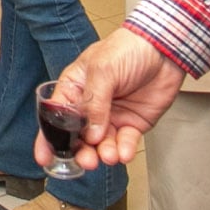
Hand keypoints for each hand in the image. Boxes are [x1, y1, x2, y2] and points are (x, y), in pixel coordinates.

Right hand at [45, 28, 187, 171]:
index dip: (49, 139)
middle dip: (81, 152)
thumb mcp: (103, 69)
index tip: (45, 158)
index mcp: (75, 89)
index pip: (56, 117)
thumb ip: (94, 103)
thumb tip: (91, 134)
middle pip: (79, 137)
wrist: (163, 49)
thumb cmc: (128, 48)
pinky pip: (125, 142)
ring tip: (109, 155)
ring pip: (102, 144)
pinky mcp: (132, 124)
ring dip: (104, 153)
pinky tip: (124, 153)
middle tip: (87, 160)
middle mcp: (91, 106)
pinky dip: (124, 150)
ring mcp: (111, 117)